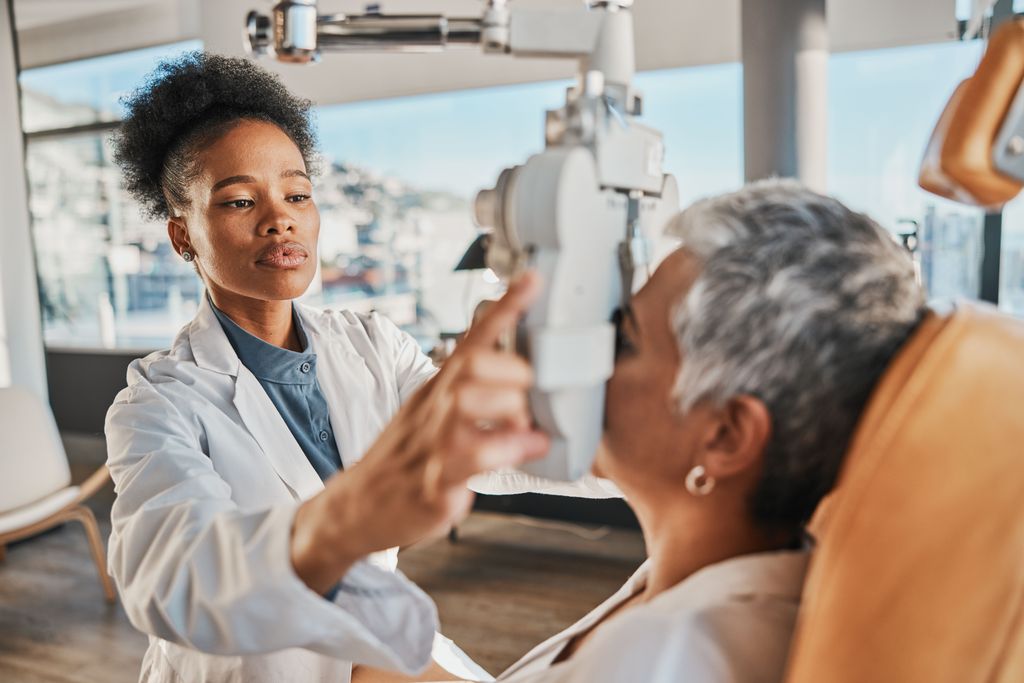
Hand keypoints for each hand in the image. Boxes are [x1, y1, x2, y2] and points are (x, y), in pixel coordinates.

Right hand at [291, 272, 549, 592]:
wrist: (358, 506)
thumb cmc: (406, 459)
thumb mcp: (432, 413)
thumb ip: (473, 393)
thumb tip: (524, 379)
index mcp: (437, 389)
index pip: (472, 339)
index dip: (505, 309)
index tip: (533, 280)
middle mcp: (434, 409)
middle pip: (473, 365)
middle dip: (513, 373)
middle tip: (531, 397)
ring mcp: (432, 445)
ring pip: (468, 403)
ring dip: (511, 412)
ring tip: (529, 430)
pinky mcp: (434, 483)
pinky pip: (473, 457)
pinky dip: (509, 450)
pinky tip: (528, 452)